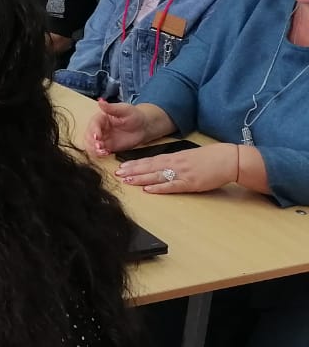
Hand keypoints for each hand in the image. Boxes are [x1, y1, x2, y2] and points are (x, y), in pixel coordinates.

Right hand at [84, 99, 148, 157]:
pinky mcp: (105, 147)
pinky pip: (97, 152)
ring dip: (94, 150)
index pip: (93, 124)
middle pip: (88, 135)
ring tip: (104, 152)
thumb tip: (100, 101)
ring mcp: (101, 138)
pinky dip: (98, 154)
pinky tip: (106, 154)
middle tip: (101, 148)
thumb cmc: (134, 116)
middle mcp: (98, 128)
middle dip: (92, 142)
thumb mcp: (125, 110)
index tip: (98, 137)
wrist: (143, 128)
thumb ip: (112, 108)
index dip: (94, 131)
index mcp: (101, 118)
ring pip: (90, 145)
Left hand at [115, 143, 238, 194]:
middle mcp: (175, 164)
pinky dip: (159, 188)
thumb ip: (174, 160)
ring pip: (156, 176)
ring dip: (140, 178)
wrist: (229, 159)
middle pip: (149, 167)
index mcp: (174, 157)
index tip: (121, 166)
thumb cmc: (210, 158)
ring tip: (126, 181)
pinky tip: (148, 190)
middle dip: (132, 171)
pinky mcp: (190, 183)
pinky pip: (171, 186)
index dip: (134, 164)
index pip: (150, 160)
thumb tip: (160, 164)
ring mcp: (182, 173)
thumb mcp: (188, 156)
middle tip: (117, 174)